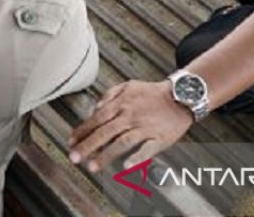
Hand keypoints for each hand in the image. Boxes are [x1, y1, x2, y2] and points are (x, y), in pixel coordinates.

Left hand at [68, 80, 192, 173]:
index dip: (83, 130)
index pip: (97, 118)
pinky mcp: (160, 138)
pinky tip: (126, 167)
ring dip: (106, 155)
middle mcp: (131, 116)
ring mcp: (145, 127)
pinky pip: (147, 150)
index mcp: (122, 104)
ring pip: (122, 142)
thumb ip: (109, 95)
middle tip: (74, 157)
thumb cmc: (153, 93)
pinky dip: (137, 158)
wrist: (182, 95)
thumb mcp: (128, 86)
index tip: (71, 141)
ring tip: (93, 166)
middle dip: (88, 145)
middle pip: (105, 132)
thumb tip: (95, 108)